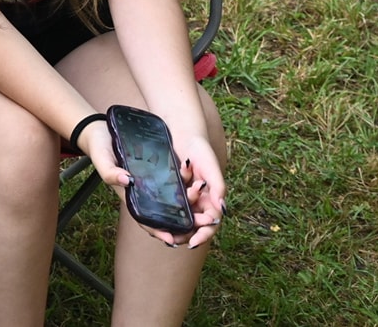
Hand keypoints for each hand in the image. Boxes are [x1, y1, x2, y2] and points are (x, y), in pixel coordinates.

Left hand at [175, 133, 225, 249]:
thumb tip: (222, 209)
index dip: (203, 234)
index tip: (193, 242)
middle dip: (185, 234)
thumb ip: (218, 187)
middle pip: (194, 225)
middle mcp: (199, 201)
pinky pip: (169, 208)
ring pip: (182, 218)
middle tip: (172, 240)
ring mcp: (185, 197)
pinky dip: (165, 214)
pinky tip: (155, 221)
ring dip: (175, 226)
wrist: (184, 134)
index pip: (210, 223)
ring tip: (164, 235)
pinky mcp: (172, 192)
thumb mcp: (211, 168)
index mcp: (212, 199)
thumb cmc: (201, 150)